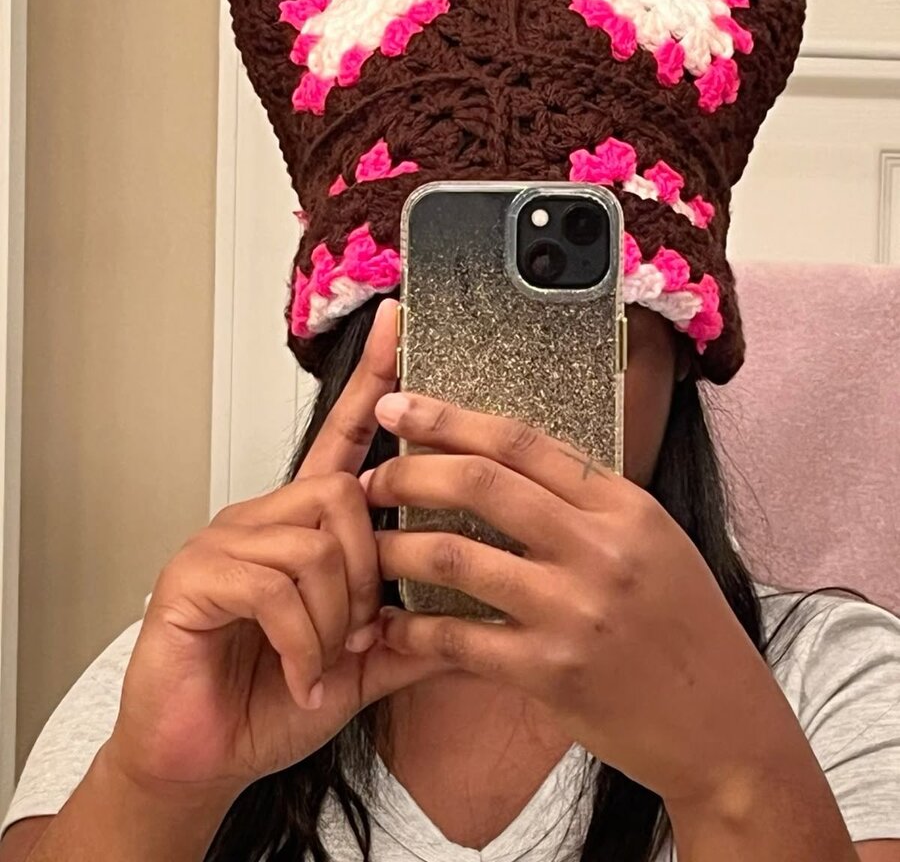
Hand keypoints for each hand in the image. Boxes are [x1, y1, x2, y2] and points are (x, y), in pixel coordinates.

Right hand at [106, 302, 453, 802]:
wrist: (201, 760)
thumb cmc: (268, 702)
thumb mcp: (358, 666)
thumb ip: (409, 635)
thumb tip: (471, 618)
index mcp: (299, 527)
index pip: (343, 435)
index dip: (373, 380)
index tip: (398, 323)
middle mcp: (260, 519)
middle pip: (345, 494)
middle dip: (370, 572)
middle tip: (358, 634)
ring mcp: (223, 542)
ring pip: (316, 542)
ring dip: (336, 617)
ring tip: (322, 661)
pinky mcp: (193, 576)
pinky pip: (274, 585)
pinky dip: (303, 643)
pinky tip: (298, 674)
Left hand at [363, 392, 810, 807]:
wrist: (724, 728)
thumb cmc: (684, 627)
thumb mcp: (654, 541)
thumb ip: (589, 502)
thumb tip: (509, 460)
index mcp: (624, 505)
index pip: (522, 441)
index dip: (449, 417)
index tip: (399, 402)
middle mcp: (600, 548)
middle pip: (481, 484)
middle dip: (409, 471)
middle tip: (369, 476)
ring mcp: (574, 611)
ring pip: (456, 558)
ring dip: (396, 549)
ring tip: (366, 546)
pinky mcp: (552, 673)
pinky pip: (459, 641)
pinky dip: (411, 631)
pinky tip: (386, 626)